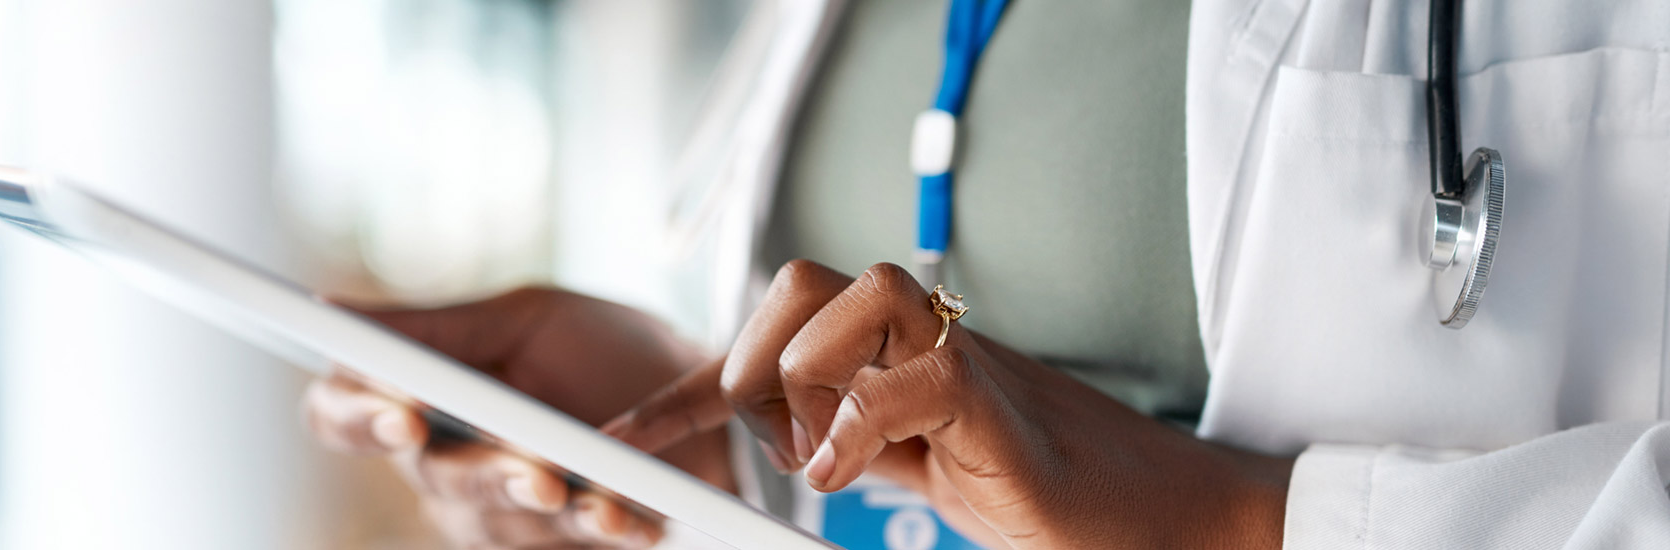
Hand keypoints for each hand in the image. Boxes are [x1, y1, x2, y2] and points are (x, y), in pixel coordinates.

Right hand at [303, 287, 734, 548]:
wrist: (704, 402)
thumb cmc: (605, 350)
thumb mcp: (528, 320)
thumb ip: (440, 327)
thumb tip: (331, 308)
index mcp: (419, 399)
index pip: (342, 416)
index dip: (358, 417)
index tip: (403, 413)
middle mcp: (444, 466)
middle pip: (433, 479)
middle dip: (485, 473)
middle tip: (534, 469)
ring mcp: (499, 517)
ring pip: (496, 524)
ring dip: (550, 511)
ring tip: (598, 498)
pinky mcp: (555, 549)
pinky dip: (601, 532)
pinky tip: (630, 521)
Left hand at [605, 262, 1291, 548]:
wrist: (1164, 516)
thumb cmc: (1044, 497)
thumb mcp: (920, 470)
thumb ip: (858, 442)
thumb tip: (786, 447)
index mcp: (894, 355)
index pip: (777, 334)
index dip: (688, 387)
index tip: (629, 436)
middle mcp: (923, 341)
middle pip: (801, 278)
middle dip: (752, 357)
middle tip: (776, 442)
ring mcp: (962, 361)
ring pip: (852, 290)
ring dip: (805, 373)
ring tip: (821, 456)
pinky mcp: (996, 402)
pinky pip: (915, 375)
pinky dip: (860, 424)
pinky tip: (845, 477)